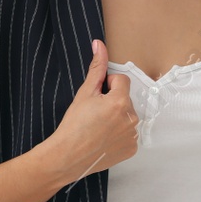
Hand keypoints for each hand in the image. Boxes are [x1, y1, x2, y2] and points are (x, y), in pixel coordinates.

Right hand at [44, 39, 138, 183]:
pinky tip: (103, 138)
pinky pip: (128, 134)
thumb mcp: (84, 93)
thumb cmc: (73, 125)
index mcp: (120, 102)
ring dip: (116, 117)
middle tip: (93, 114)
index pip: (121, 81)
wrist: (67, 156)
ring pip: (127, 116)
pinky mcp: (131, 149)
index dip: (107, 85)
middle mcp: (131, 119)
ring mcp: (133, 135)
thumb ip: (96, 67)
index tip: (96, 97)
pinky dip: (118, 134)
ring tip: (97, 127)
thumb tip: (100, 45)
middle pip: (125, 99)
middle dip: (112, 102)